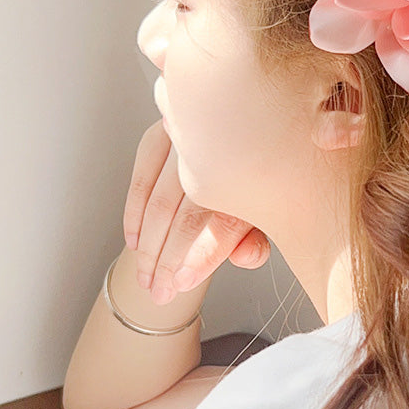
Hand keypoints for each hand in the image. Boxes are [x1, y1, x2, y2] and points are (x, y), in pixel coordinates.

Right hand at [123, 120, 270, 302]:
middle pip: (187, 215)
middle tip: (160, 291)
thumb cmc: (266, 170)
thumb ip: (257, 237)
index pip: (223, 224)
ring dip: (149, 244)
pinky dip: (135, 208)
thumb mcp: (273, 206)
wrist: (264, 116)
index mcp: (258, 177)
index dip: (201, 258)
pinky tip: (135, 240)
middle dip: (168, 261)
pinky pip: (144, 168)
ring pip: (161, 198)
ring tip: (146, 277)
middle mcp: (224, 152)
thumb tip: (243, 257)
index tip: (181, 283)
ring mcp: (193, 137)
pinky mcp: (170, 126)